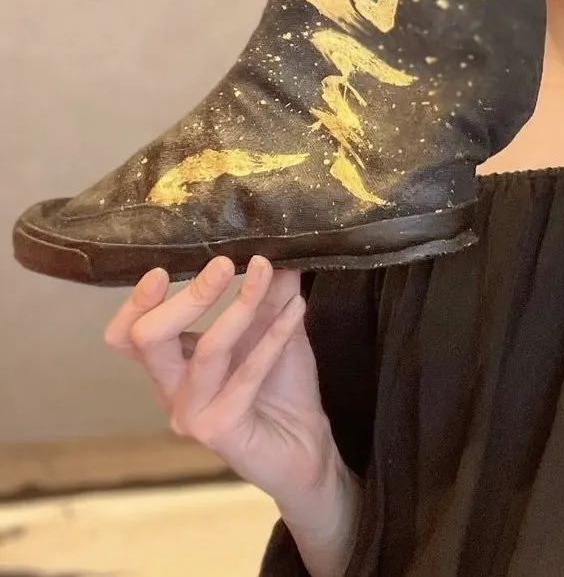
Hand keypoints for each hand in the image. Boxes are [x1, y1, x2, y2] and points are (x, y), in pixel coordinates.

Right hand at [104, 255, 346, 513]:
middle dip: (187, 296)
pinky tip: (297, 308)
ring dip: (240, 306)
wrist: (307, 446)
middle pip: (148, 340)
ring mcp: (193, 413)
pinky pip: (247, 374)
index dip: (135, 303)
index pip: (127, 336)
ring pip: (206, 351)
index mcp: (171, 366)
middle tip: (224, 263)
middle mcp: (171, 390)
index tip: (163, 268)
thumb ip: (269, 292)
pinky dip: (274, 334)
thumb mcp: (273, 328)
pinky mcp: (221, 429)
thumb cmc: (282, 388)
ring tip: (267, 272)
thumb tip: (277, 246)